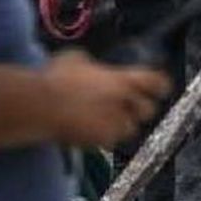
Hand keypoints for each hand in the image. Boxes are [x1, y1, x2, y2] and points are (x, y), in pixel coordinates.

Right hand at [42, 51, 170, 147]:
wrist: (40, 106)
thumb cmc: (57, 78)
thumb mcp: (77, 58)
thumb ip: (93, 64)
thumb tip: (92, 66)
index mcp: (123, 79)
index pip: (158, 83)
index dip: (160, 86)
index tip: (160, 88)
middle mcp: (125, 102)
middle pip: (149, 110)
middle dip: (141, 109)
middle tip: (130, 107)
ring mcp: (114, 123)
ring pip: (131, 129)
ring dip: (123, 125)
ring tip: (109, 120)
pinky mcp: (100, 141)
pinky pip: (111, 142)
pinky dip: (105, 139)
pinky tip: (93, 131)